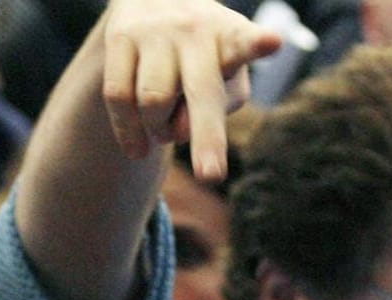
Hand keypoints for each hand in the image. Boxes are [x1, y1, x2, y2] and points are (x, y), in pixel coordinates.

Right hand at [100, 0, 279, 179]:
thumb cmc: (203, 53)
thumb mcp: (224, 75)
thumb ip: (216, 110)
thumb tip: (177, 132)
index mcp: (231, 38)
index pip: (245, 42)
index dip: (258, 44)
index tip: (272, 42)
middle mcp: (196, 30)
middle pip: (200, 90)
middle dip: (207, 136)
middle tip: (212, 176)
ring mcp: (156, 31)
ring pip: (153, 102)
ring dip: (158, 130)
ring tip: (162, 128)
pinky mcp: (121, 36)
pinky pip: (118, 97)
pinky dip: (127, 131)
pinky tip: (137, 150)